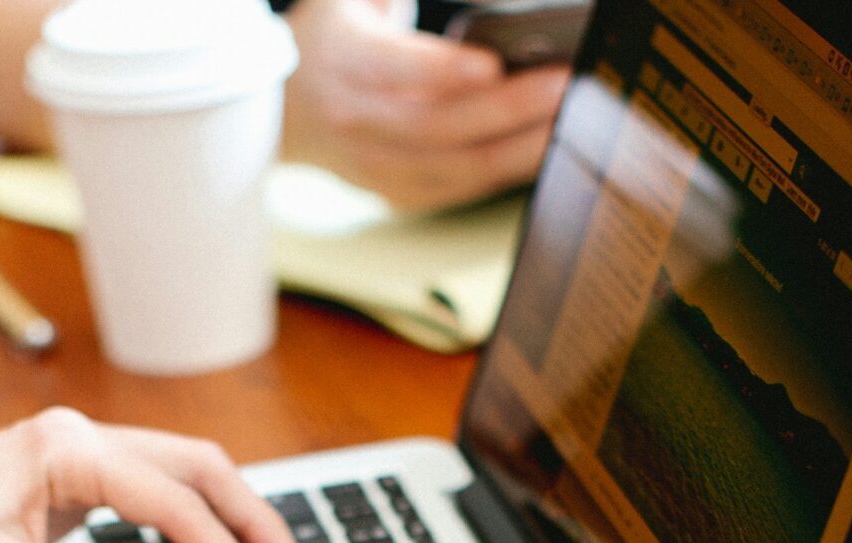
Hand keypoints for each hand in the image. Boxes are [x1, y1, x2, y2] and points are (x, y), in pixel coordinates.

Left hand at [0, 408, 313, 542]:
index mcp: (64, 447)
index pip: (176, 500)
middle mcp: (74, 437)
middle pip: (196, 468)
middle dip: (251, 524)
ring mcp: (69, 456)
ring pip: (178, 476)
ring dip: (227, 521)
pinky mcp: (61, 483)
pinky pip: (148, 494)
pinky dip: (190, 526)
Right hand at [281, 0, 568, 209]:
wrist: (284, 109)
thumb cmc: (333, 42)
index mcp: (340, 57)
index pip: (391, 67)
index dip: (441, 70)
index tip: (491, 65)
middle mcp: (352, 118)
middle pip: (434, 124)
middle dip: (505, 109)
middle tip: (561, 88)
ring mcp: (372, 162)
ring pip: (452, 168)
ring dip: (517, 151)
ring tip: (567, 124)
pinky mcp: (395, 191)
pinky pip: (456, 190)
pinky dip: (502, 174)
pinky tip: (542, 153)